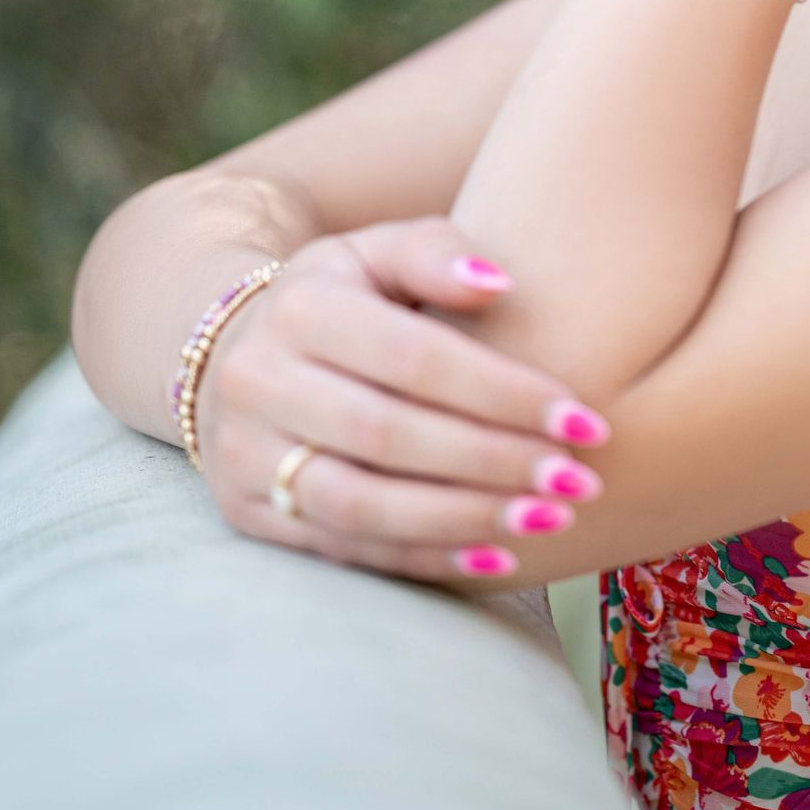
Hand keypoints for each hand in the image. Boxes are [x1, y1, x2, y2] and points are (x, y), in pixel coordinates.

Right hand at [195, 219, 612, 583]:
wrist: (225, 352)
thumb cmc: (340, 297)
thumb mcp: (375, 251)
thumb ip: (434, 251)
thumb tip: (500, 284)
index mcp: (301, 308)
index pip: (416, 357)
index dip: (502, 393)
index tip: (584, 420)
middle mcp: (260, 383)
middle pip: (390, 435)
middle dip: (493, 462)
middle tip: (578, 482)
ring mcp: (245, 455)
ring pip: (361, 504)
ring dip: (462, 519)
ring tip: (547, 520)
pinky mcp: (246, 514)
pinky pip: (342, 548)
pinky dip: (422, 559)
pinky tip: (495, 558)